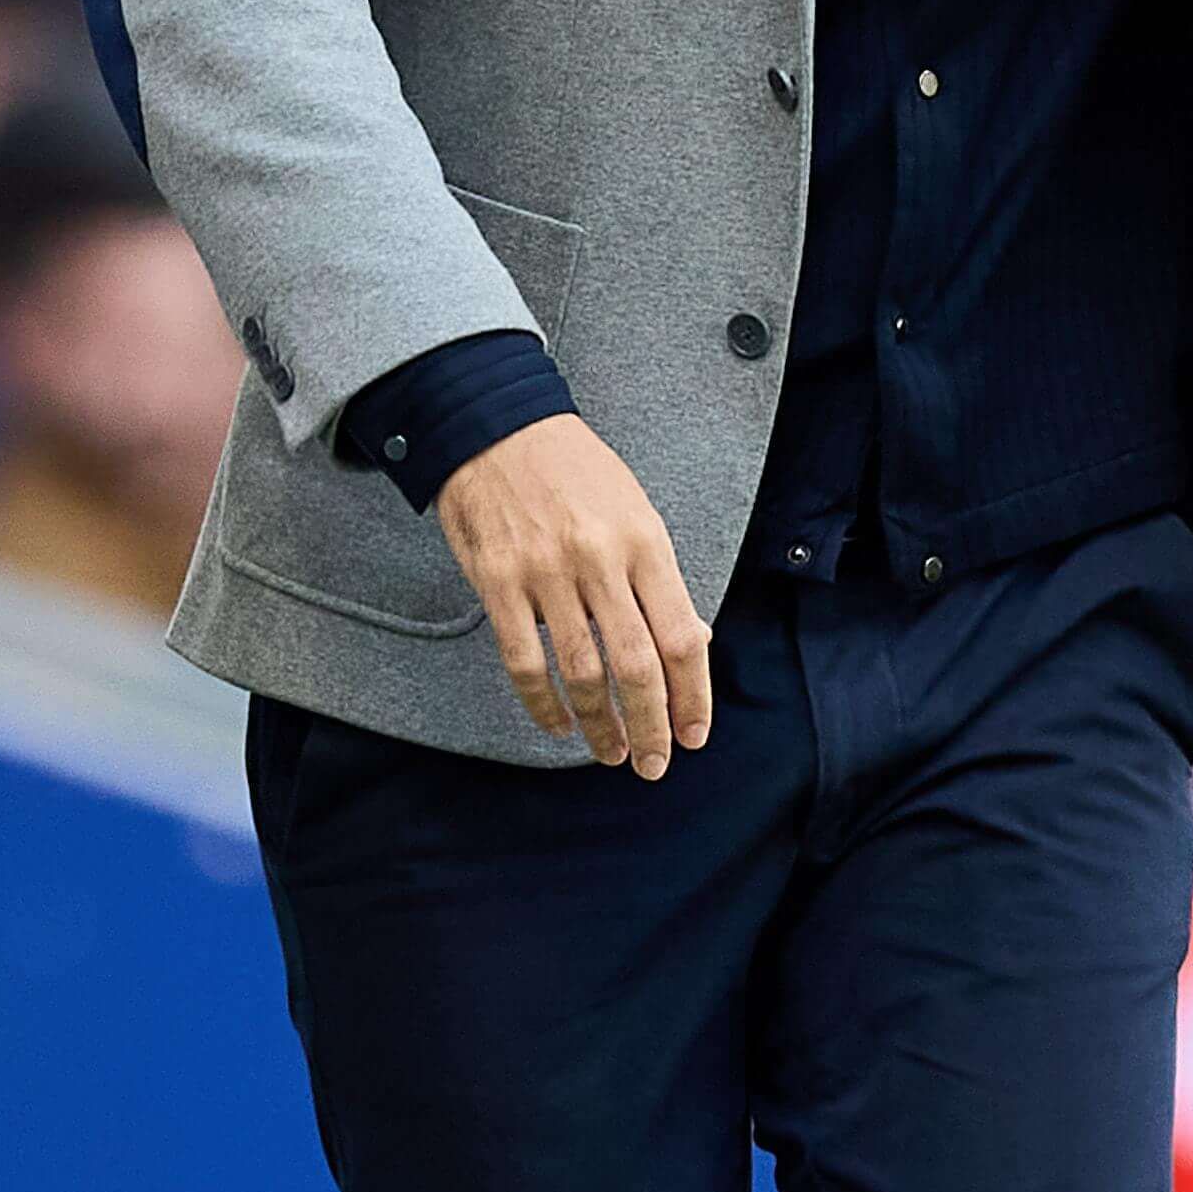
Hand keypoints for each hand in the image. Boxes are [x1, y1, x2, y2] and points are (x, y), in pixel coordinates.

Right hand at [432, 412, 713, 774]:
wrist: (498, 427)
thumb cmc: (576, 472)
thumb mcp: (636, 510)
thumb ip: (660, 579)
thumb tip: (690, 643)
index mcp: (645, 541)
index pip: (680, 636)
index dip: (692, 695)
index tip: (694, 733)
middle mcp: (600, 560)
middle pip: (636, 665)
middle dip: (650, 725)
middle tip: (653, 764)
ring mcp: (546, 572)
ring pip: (582, 671)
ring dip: (599, 724)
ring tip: (610, 752)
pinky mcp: (498, 582)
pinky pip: (524, 660)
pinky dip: (542, 703)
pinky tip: (558, 725)